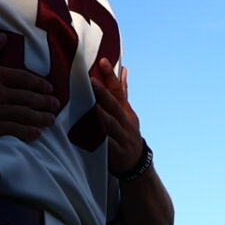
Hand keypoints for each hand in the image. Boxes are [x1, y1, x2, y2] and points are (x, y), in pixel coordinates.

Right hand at [0, 35, 61, 141]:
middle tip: (56, 105)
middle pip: (28, 98)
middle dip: (45, 102)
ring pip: (24, 115)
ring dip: (40, 118)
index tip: (49, 88)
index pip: (24, 78)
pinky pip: (12, 130)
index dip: (39, 84)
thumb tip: (3, 39)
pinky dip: (27, 132)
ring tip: (51, 120)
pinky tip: (37, 134)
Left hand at [91, 61, 148, 176]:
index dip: (111, 76)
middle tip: (92, 79)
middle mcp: (125, 123)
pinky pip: (106, 145)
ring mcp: (122, 138)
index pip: (119, 90)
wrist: (135, 163)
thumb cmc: (126, 133)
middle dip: (103, 92)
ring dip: (100, 114)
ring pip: (110, 124)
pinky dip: (99, 138)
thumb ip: (122, 92)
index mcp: (126, 111)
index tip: (103, 61)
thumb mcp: (127, 113)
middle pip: (114, 105)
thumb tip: (123, 69)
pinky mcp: (116, 153)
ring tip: (89, 103)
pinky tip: (89, 132)